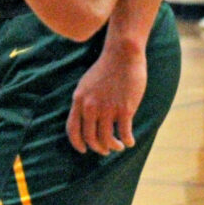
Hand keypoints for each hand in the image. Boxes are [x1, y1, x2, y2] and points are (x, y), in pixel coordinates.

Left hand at [66, 39, 145, 154]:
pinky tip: (130, 141)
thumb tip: (84, 118)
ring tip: (119, 146)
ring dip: (113, 147)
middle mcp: (90, 107)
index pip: (73, 130)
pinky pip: (124, 133)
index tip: (84, 150)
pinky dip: (127, 141)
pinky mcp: (124, 109)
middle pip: (90, 138)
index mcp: (79, 100)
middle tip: (105, 150)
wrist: (123, 54)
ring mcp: (107, 109)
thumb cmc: (106, 67)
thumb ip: (83, 101)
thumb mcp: (86, 84)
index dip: (78, 144)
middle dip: (98, 148)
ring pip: (107, 139)